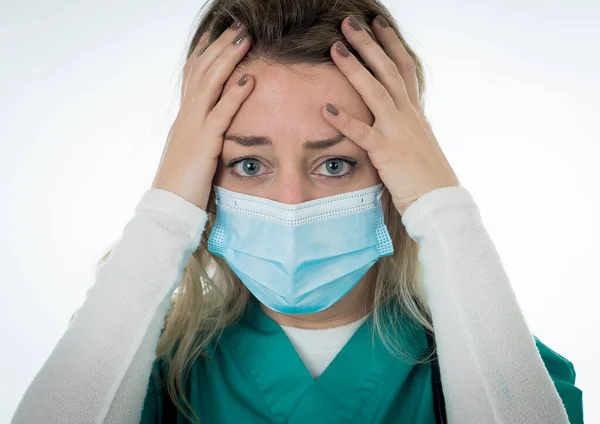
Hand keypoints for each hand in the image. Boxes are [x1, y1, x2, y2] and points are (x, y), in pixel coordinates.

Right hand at [151, 22, 254, 209]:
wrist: (167, 208)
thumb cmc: (181, 185)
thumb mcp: (190, 154)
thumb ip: (200, 136)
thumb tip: (211, 129)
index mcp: (183, 118)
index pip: (192, 75)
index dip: (204, 51)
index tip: (217, 33)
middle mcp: (185, 116)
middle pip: (201, 70)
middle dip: (220, 45)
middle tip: (237, 25)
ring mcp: (192, 128)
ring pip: (209, 84)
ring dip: (228, 58)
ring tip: (245, 38)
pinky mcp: (203, 144)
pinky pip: (220, 114)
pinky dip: (234, 95)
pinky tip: (248, 79)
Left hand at [322, 15, 460, 215]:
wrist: (439, 201)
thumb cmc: (427, 175)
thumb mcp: (419, 141)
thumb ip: (407, 124)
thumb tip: (400, 113)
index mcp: (414, 112)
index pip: (403, 69)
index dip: (390, 44)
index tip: (378, 24)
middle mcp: (407, 115)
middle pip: (388, 70)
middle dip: (369, 44)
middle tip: (350, 23)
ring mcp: (398, 131)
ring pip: (376, 91)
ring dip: (354, 68)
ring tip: (335, 48)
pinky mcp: (387, 152)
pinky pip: (362, 133)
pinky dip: (344, 120)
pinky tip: (325, 108)